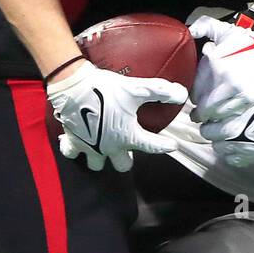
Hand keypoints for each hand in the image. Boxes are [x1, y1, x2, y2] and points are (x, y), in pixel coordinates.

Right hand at [46, 60, 187, 171]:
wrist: (74, 87)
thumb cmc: (106, 90)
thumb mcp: (136, 89)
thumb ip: (160, 92)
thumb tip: (181, 94)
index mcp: (127, 137)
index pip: (151, 146)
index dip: (164, 146)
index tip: (173, 146)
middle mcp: (110, 147)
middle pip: (122, 165)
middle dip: (126, 158)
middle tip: (128, 145)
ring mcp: (90, 148)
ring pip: (98, 165)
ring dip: (102, 158)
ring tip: (104, 146)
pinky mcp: (73, 142)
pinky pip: (72, 153)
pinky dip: (76, 150)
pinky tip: (79, 143)